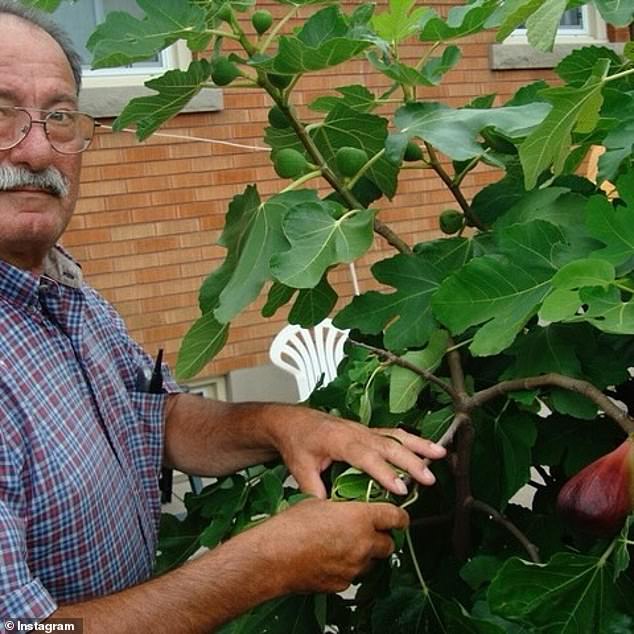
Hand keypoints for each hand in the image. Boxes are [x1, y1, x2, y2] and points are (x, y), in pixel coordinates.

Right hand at [254, 498, 408, 593]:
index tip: (399, 516)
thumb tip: (345, 507)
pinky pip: (354, 575)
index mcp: (361, 518)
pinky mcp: (343, 584)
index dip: (399, 516)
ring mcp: (354, 567)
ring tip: (344, 544)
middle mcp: (363, 544)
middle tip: (368, 530)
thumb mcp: (318, 502)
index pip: (396, 517)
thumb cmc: (291, 527)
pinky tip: (331, 558)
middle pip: (389, 543)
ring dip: (365, 553)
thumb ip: (341, 506)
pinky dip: (349, 567)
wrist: (273, 557)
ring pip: (372, 561)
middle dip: (381, 537)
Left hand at [269, 407, 446, 498]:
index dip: (383, 472)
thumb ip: (315, 490)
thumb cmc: (297, 442)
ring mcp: (364, 430)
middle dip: (409, 462)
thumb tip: (331, 512)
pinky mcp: (369, 432)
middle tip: (428, 479)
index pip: (365, 457)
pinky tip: (431, 449)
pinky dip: (414, 441)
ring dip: (418, 446)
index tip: (400, 488)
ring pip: (395, 436)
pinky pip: (394, 435)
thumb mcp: (300, 468)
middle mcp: (356, 432)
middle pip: (387, 445)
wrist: (293, 421)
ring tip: (440, 455)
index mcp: (338, 440)